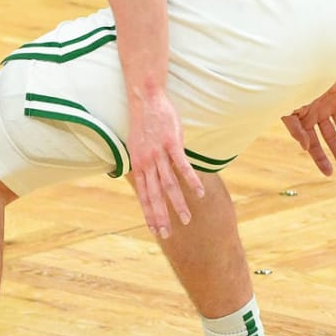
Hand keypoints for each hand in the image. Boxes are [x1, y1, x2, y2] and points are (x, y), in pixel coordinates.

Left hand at [126, 89, 205, 238]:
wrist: (145, 100)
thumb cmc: (143, 124)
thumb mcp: (137, 147)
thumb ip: (143, 165)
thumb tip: (147, 178)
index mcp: (137, 166)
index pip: (143, 196)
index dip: (149, 214)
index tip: (155, 231)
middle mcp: (146, 163)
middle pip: (154, 195)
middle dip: (161, 217)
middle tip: (167, 235)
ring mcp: (158, 154)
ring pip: (168, 184)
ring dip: (177, 204)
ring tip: (186, 219)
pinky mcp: (171, 143)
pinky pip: (182, 166)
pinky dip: (190, 180)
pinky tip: (198, 193)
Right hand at [281, 75, 335, 174]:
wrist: (294, 63)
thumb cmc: (284, 87)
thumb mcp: (285, 112)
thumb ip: (295, 129)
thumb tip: (306, 147)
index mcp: (302, 119)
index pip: (313, 143)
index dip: (320, 158)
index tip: (329, 173)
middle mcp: (316, 112)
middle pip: (330, 137)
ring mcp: (329, 101)